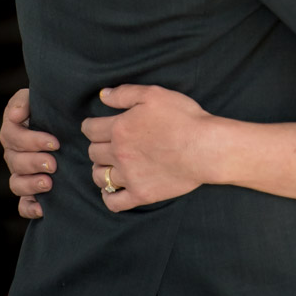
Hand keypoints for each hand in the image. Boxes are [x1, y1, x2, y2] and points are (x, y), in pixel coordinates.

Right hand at [0, 87, 58, 219]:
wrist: (66, 121)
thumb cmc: (52, 107)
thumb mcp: (37, 98)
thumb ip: (23, 101)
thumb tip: (15, 115)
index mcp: (13, 130)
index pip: (12, 136)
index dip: (31, 141)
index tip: (54, 142)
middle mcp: (14, 153)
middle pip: (14, 162)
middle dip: (34, 163)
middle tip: (54, 163)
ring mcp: (21, 173)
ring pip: (16, 183)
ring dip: (31, 184)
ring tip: (49, 183)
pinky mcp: (30, 191)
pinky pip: (22, 205)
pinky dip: (30, 208)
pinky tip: (43, 208)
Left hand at [82, 84, 210, 212]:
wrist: (205, 148)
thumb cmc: (183, 118)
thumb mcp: (154, 95)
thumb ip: (125, 94)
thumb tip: (103, 95)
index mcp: (120, 128)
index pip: (90, 129)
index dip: (90, 126)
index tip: (93, 126)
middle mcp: (119, 154)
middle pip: (93, 152)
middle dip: (96, 146)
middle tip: (106, 143)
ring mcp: (129, 176)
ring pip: (99, 176)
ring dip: (100, 169)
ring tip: (109, 165)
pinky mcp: (141, 194)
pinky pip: (113, 202)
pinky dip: (108, 196)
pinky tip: (112, 189)